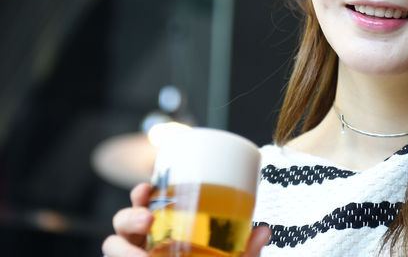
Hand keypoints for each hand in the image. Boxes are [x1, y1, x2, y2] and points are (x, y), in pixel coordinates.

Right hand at [102, 182, 270, 256]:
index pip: (148, 204)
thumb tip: (265, 230)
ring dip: (122, 244)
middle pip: (124, 221)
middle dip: (129, 214)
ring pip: (113, 244)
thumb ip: (246, 251)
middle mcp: (145, 244)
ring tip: (140, 255)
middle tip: (147, 218)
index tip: (147, 187)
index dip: (142, 194)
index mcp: (166, 230)